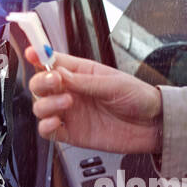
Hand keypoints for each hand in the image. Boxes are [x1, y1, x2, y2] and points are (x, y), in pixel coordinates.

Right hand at [25, 46, 162, 153]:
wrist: (153, 126)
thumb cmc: (138, 98)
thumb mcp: (113, 83)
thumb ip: (83, 81)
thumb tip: (58, 72)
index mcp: (80, 72)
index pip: (51, 61)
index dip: (39, 55)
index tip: (33, 53)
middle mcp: (71, 91)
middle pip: (39, 84)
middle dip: (41, 81)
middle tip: (55, 82)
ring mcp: (69, 113)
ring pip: (40, 106)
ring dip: (46, 103)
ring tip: (67, 102)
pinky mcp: (71, 133)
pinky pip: (48, 130)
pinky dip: (45, 126)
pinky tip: (55, 122)